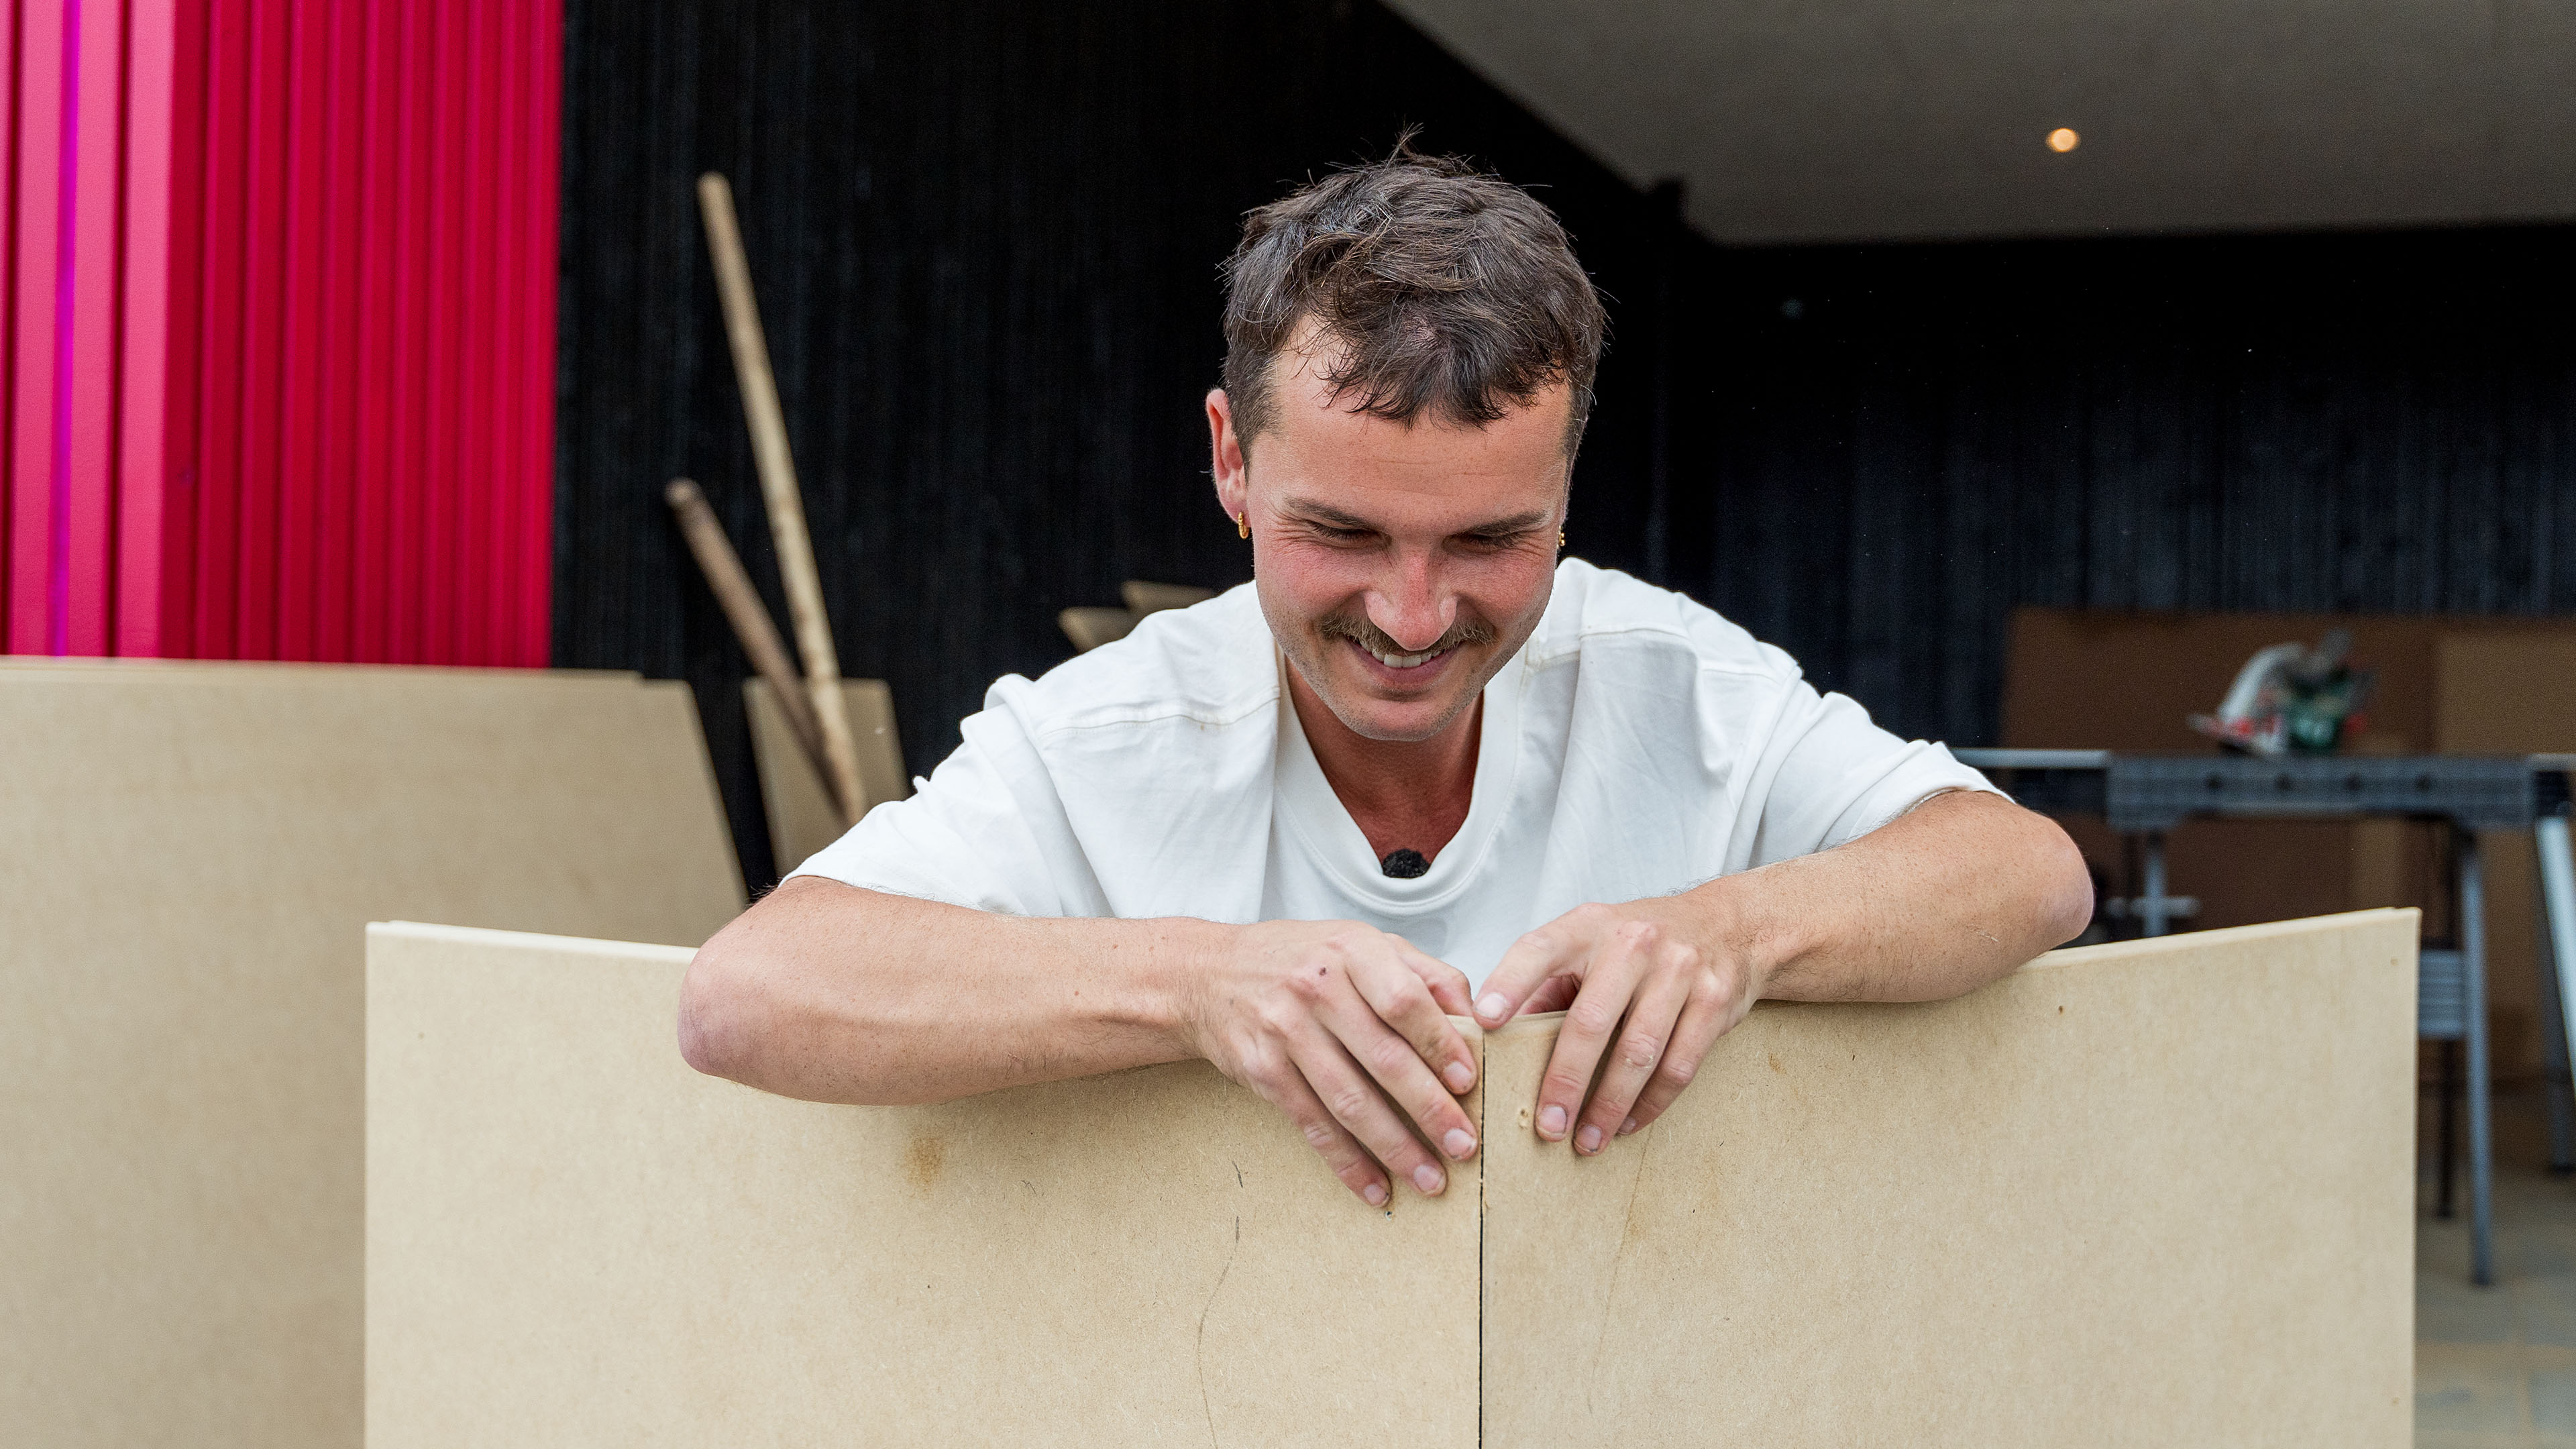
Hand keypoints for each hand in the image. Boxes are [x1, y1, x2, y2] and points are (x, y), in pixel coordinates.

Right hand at [1183, 920, 1480, 1205]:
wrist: (1208, 975)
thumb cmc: (1300, 959)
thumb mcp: (1361, 943)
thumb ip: (1422, 972)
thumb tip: (1478, 1014)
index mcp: (1352, 951)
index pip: (1406, 1001)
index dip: (1441, 1044)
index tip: (1470, 1082)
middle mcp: (1317, 988)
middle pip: (1383, 1057)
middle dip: (1429, 1108)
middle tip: (1464, 1145)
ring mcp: (1285, 1030)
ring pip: (1349, 1100)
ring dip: (1394, 1146)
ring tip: (1430, 1178)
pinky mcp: (1263, 1071)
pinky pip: (1312, 1124)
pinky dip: (1345, 1161)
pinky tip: (1374, 1186)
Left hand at [1472, 894, 1759, 1154]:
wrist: (1728, 926)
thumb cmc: (1639, 944)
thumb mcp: (1590, 944)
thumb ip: (1548, 986)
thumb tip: (1503, 1043)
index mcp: (1588, 927)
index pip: (1539, 949)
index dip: (1510, 983)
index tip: (1484, 1020)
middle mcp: (1633, 943)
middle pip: (1591, 1021)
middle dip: (1565, 1080)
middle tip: (1547, 1126)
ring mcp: (1679, 970)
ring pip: (1639, 1052)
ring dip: (1610, 1105)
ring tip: (1587, 1140)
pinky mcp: (1714, 1001)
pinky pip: (1679, 1065)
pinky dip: (1651, 1103)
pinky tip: (1628, 1123)